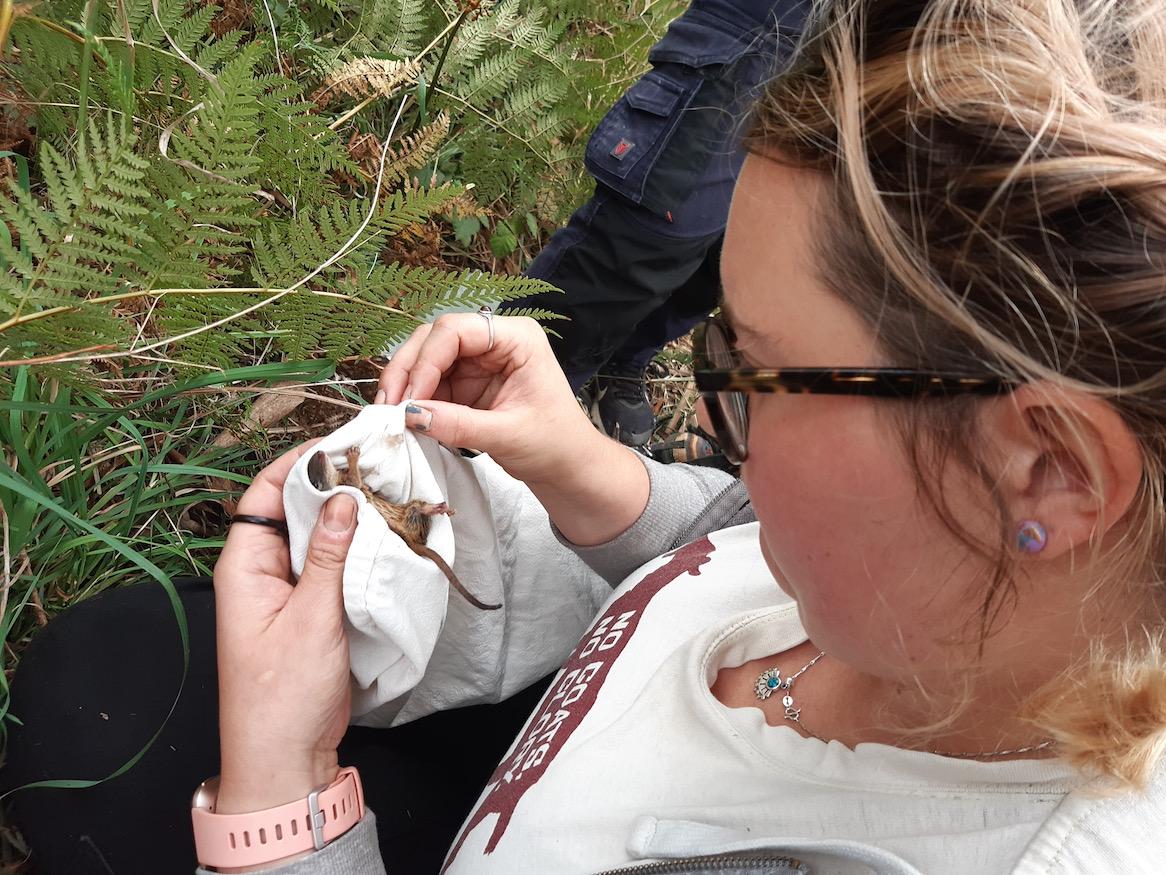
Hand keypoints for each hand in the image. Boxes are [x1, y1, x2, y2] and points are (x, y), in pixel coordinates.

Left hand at [213, 441, 357, 814]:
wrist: (285, 760)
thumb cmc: (284, 696)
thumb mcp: (311, 620)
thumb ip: (328, 557)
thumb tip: (343, 499)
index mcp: (244, 568)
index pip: (265, 494)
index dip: (299, 463)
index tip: (341, 444)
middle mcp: (260, 573)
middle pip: (291, 511)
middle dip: (330, 485)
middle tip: (375, 464)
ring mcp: (285, 593)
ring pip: (314, 538)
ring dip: (345, 518)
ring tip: (385, 492)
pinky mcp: (308, 611)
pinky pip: (328, 567)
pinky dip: (352, 550)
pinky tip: (382, 538)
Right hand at [378, 312, 600, 487]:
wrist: (567, 467)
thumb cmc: (555, 445)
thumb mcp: (507, 435)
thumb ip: (458, 424)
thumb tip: (409, 415)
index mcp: (516, 338)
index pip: (457, 330)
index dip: (427, 360)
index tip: (411, 398)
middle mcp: (494, 342)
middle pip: (434, 338)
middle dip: (408, 370)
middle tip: (389, 406)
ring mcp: (477, 362)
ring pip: (425, 358)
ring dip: (404, 384)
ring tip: (390, 414)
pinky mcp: (465, 384)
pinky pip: (429, 382)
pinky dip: (413, 399)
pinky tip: (403, 418)